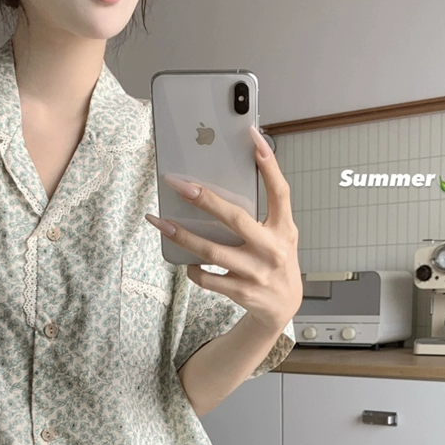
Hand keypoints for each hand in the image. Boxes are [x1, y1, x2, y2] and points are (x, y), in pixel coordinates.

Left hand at [145, 125, 302, 332]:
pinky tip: (186, 260)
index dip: (268, 165)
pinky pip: (208, 278)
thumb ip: (263, 213)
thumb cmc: (275, 262)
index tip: (253, 137)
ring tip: (161, 222)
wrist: (282, 307)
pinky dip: (193, 268)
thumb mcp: (281, 236)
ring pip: (212, 252)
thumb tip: (224, 185)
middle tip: (180, 185)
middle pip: (236, 220)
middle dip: (206, 200)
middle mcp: (272, 250)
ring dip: (183, 236)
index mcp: (284, 229)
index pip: (280, 192)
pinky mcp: (241, 292)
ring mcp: (256, 273)